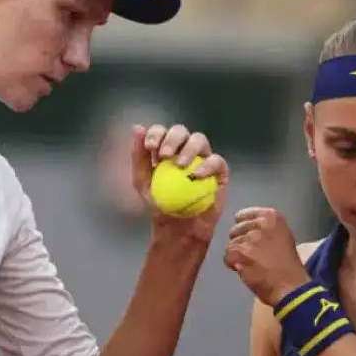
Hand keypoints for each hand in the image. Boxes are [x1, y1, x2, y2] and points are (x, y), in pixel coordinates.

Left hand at [131, 123, 228, 241]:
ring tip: (180, 165)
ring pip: (200, 140)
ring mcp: (203, 158)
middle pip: (181, 131)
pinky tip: (196, 175)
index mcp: (166, 147)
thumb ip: (138, 156)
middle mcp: (185, 148)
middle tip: (164, 155)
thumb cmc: (159, 204)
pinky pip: (216, 161)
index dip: (156, 133)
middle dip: (172, 138)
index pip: (162, 131)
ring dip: (189, 148)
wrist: (177, 228)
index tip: (150, 146)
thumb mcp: (142, 181)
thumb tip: (137, 127)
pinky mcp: (219, 171)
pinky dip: (207, 165)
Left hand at [224, 207, 309, 305]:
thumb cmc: (287, 265)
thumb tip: (246, 227)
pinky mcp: (240, 252)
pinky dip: (233, 265)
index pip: (243, 215)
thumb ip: (265, 228)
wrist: (290, 286)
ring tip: (253, 264)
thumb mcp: (282, 236)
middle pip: (235, 230)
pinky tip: (247, 270)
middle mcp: (261, 223)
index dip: (243, 230)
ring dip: (237, 255)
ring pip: (231, 244)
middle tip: (255, 255)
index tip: (250, 240)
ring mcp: (250, 238)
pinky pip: (227, 256)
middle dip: (241, 242)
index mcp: (272, 217)